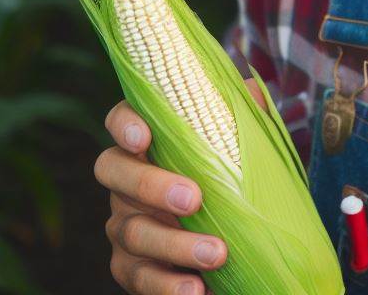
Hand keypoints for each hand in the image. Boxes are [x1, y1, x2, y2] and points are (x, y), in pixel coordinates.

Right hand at [97, 78, 268, 293]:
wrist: (233, 236)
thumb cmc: (228, 175)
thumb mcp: (237, 142)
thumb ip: (240, 116)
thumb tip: (254, 92)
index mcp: (147, 142)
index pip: (120, 119)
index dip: (124, 124)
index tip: (144, 136)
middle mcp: (124, 180)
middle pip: (114, 172)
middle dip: (152, 185)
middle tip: (194, 198)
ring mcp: (124, 224)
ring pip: (133, 231)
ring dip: (174, 244)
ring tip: (216, 254)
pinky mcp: (130, 266)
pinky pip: (139, 278)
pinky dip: (167, 286)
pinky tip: (197, 290)